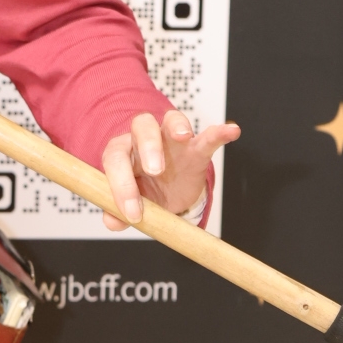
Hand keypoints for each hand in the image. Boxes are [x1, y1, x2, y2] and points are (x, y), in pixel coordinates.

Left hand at [99, 110, 239, 231]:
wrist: (166, 194)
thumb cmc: (143, 192)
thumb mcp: (128, 205)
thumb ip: (115, 212)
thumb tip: (112, 221)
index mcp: (123, 153)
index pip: (115, 158)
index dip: (120, 184)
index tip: (132, 213)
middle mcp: (145, 141)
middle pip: (142, 126)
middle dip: (148, 145)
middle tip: (154, 171)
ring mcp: (172, 142)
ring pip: (172, 120)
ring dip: (177, 126)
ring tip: (184, 136)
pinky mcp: (197, 150)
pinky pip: (209, 137)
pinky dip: (220, 133)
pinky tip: (231, 131)